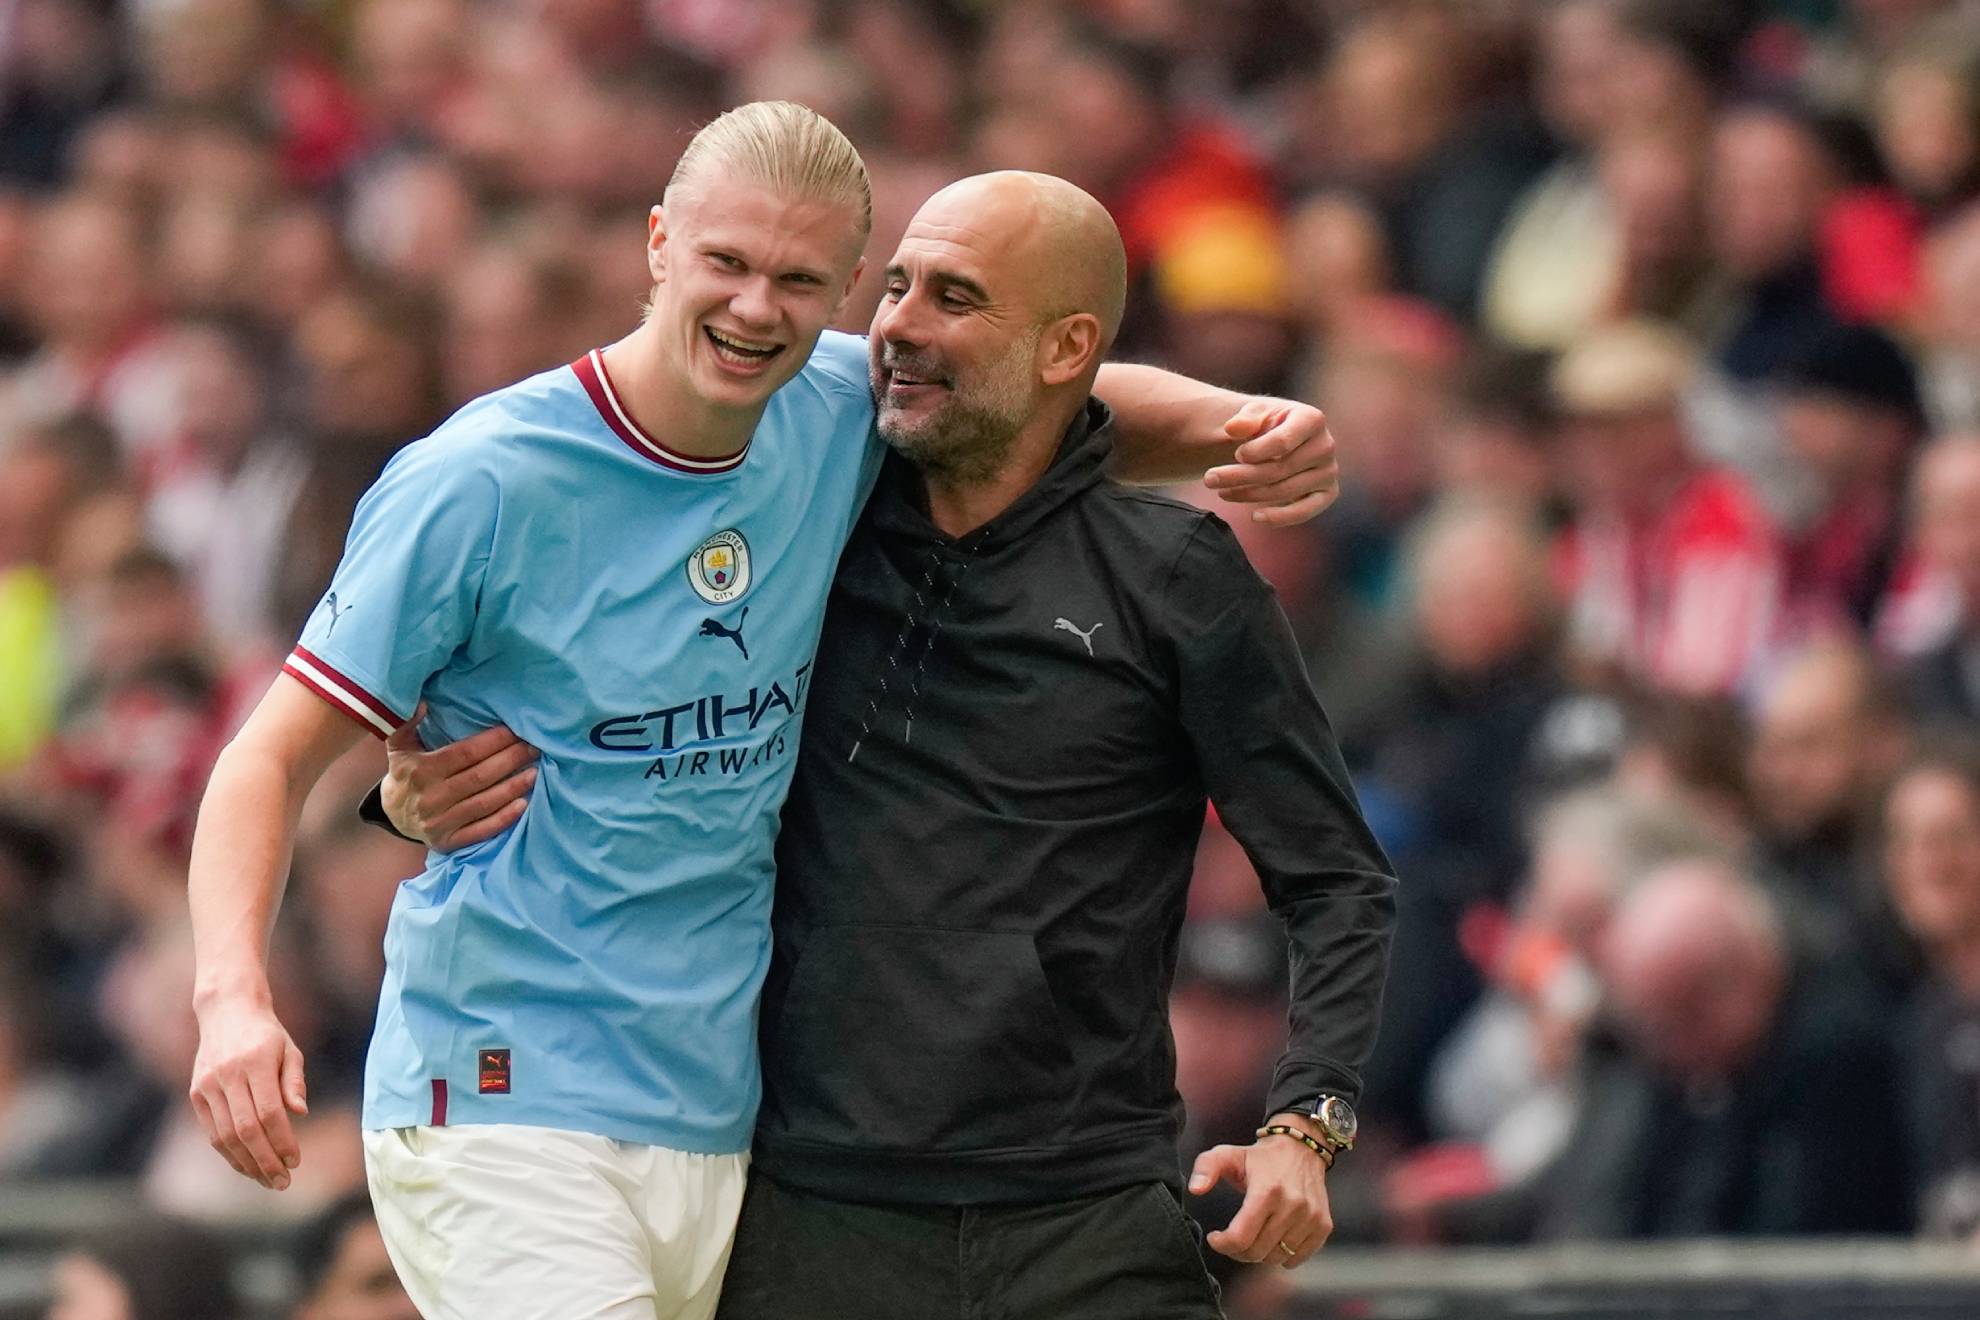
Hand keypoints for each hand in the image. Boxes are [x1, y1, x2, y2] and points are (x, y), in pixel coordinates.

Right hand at [189, 993, 307, 1188]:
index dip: (282, 1140)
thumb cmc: (267, 1034)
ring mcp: (207, 1085)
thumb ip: (294, 1081)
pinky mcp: (196, 1093)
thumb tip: (301, 1113)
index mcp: (255, 1062)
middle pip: (246, 1130)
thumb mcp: (290, 1049)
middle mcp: (228, 1075)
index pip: (269, 1112)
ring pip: (225, 1136)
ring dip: (246, 1163)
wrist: (227, 1011)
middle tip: (283, 1182)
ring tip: (267, 1180)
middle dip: (265, 1160)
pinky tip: (246, 1166)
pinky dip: (228, 1153)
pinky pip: (212, 1131)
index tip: (296, 1160)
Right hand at [383, 704, 536, 850]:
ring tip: (534, 772)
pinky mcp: (448, 842)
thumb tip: (422, 703)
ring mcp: (439, 823)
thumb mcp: (399, 746)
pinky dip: (503, 819)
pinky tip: (523, 805)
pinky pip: (480, 831)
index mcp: (421, 771)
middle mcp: (430, 798)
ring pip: (484, 803)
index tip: (516, 731)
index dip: (493, 742)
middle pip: (479, 777)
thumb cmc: (405, 772)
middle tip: (534, 748)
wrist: (392, 814)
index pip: (465, 754)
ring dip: (513, 788)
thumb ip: (405, 723)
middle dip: (510, 760)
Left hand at [1189, 1123, 1334, 1267]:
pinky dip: (1283, 1255)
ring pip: (1276, 1257)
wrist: (1302, 1147)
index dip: (1223, 1244)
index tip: (1215, 1237)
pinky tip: (1274, 1239)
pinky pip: (1297, 1258)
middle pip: (1257, 1251)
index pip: (1241, 1237)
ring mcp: (1310, 1217)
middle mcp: (1292, 1205)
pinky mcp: (1323, 1225)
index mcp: (1267, 1190)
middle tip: (1232, 1239)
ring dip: (1261, 1253)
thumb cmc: (1259, 1157)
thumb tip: (1195, 1189)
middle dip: (1238, 1250)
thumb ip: (1206, 1168)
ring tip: (1254, 1236)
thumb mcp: (1227, 1154)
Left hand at [1201, 400, 1339, 526]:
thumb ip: (1244, 419)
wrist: (1279, 438)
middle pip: (1280, 469)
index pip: (1282, 442)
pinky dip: (1280, 517)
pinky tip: (1255, 517)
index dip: (1255, 451)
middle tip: (1209, 479)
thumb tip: (1232, 428)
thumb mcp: (1254, 414)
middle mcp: (1326, 445)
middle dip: (1240, 475)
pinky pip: (1305, 511)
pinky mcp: (1327, 493)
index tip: (1236, 454)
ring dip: (1249, 494)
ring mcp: (1329, 471)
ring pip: (1284, 490)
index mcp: (1312, 418)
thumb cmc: (1265, 425)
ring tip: (1222, 492)